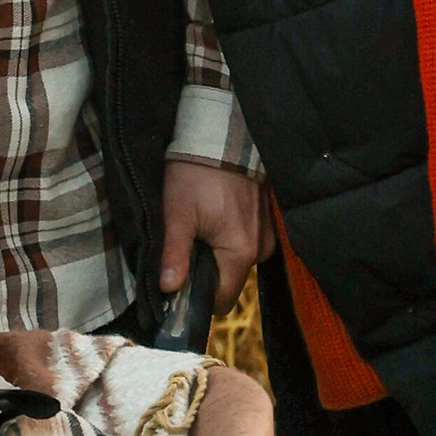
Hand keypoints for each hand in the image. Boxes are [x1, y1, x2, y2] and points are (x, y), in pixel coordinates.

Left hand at [160, 157, 263, 308]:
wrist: (222, 135)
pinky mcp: (266, 220)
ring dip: (218, 252)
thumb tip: (168, 289)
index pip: (222, 299)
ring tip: (200, 225)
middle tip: (187, 244)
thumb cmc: (197, 173)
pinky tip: (215, 215)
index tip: (180, 283)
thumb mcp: (178, 214)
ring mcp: (267, 233)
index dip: (199, 297)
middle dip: (207, 271)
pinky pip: (245, 241)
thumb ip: (175, 254)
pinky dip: (228, 236)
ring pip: (236, 261)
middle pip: (229, 280)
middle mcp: (261, 248)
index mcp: (242, 252)